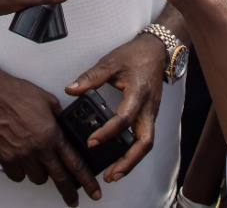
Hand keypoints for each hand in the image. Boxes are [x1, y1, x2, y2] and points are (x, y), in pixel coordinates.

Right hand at [0, 69, 100, 204]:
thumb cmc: (16, 94)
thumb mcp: (47, 101)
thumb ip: (59, 118)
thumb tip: (65, 129)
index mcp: (52, 134)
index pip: (75, 163)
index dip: (87, 180)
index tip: (93, 191)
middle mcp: (38, 149)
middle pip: (59, 179)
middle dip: (69, 193)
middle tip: (73, 201)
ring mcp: (21, 156)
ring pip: (38, 178)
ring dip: (41, 173)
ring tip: (38, 162)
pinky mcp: (5, 159)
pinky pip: (18, 176)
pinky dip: (21, 171)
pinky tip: (21, 161)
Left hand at [66, 34, 167, 182]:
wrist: (156, 51)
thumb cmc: (135, 55)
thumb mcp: (111, 62)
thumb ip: (90, 77)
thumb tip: (70, 89)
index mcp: (138, 93)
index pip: (124, 118)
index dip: (108, 132)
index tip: (92, 142)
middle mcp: (148, 107)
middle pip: (144, 142)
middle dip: (128, 161)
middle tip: (110, 174)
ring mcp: (151, 113)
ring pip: (146, 144)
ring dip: (132, 161)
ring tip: (114, 174)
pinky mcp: (149, 116)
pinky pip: (144, 138)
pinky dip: (134, 152)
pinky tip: (120, 159)